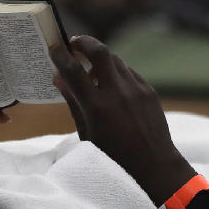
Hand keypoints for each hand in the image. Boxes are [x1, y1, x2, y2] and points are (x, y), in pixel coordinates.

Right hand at [49, 35, 195, 205]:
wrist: (154, 166)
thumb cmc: (114, 157)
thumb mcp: (87, 133)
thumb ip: (74, 103)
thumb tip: (59, 79)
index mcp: (97, 106)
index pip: (74, 70)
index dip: (61, 55)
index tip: (54, 48)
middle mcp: (118, 92)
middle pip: (99, 51)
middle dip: (84, 42)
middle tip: (74, 43)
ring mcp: (136, 89)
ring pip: (116, 60)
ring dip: (101, 58)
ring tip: (91, 65)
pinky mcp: (149, 91)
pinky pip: (129, 73)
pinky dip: (117, 72)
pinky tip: (111, 82)